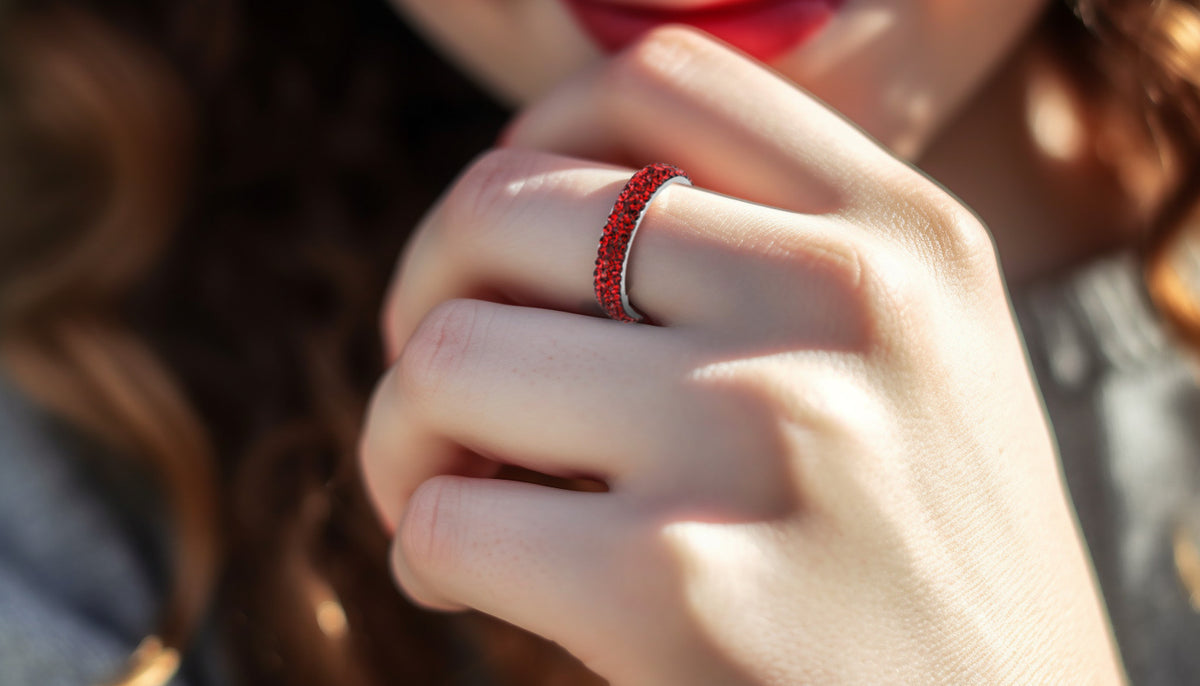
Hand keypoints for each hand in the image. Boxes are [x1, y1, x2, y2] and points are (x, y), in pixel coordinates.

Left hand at [360, 26, 1122, 684]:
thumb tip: (520, 210)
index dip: (529, 144)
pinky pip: (446, 516)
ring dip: (403, 431)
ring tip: (448, 486)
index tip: (501, 247)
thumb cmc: (924, 560)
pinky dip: (426, 544)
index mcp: (899, 235)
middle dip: (426, 296)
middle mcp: (844, 307)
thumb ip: (765, 255)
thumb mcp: (911, 362)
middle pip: (506, 207)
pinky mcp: (679, 589)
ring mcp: (762, 436)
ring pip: (445, 357)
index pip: (652, 81)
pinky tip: (471, 580)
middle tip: (441, 387)